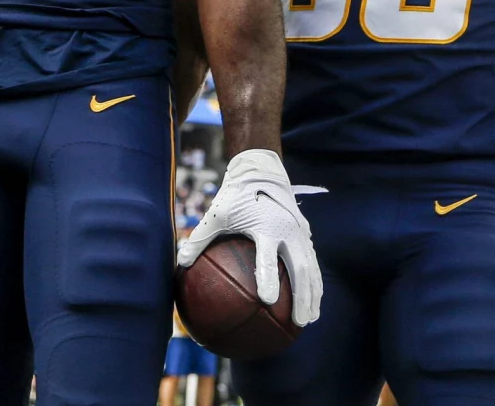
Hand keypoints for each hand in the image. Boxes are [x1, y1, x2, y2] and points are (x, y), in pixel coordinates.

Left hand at [177, 149, 321, 327]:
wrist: (261, 172)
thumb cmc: (235, 196)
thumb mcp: (216, 214)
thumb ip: (199, 238)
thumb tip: (180, 262)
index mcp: (265, 227)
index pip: (267, 258)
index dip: (267, 279)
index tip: (267, 301)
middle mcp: (287, 231)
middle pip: (299, 269)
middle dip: (301, 297)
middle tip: (298, 322)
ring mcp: (300, 233)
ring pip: (311, 269)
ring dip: (313, 295)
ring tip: (310, 319)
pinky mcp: (305, 234)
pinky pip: (313, 262)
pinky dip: (315, 282)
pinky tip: (313, 301)